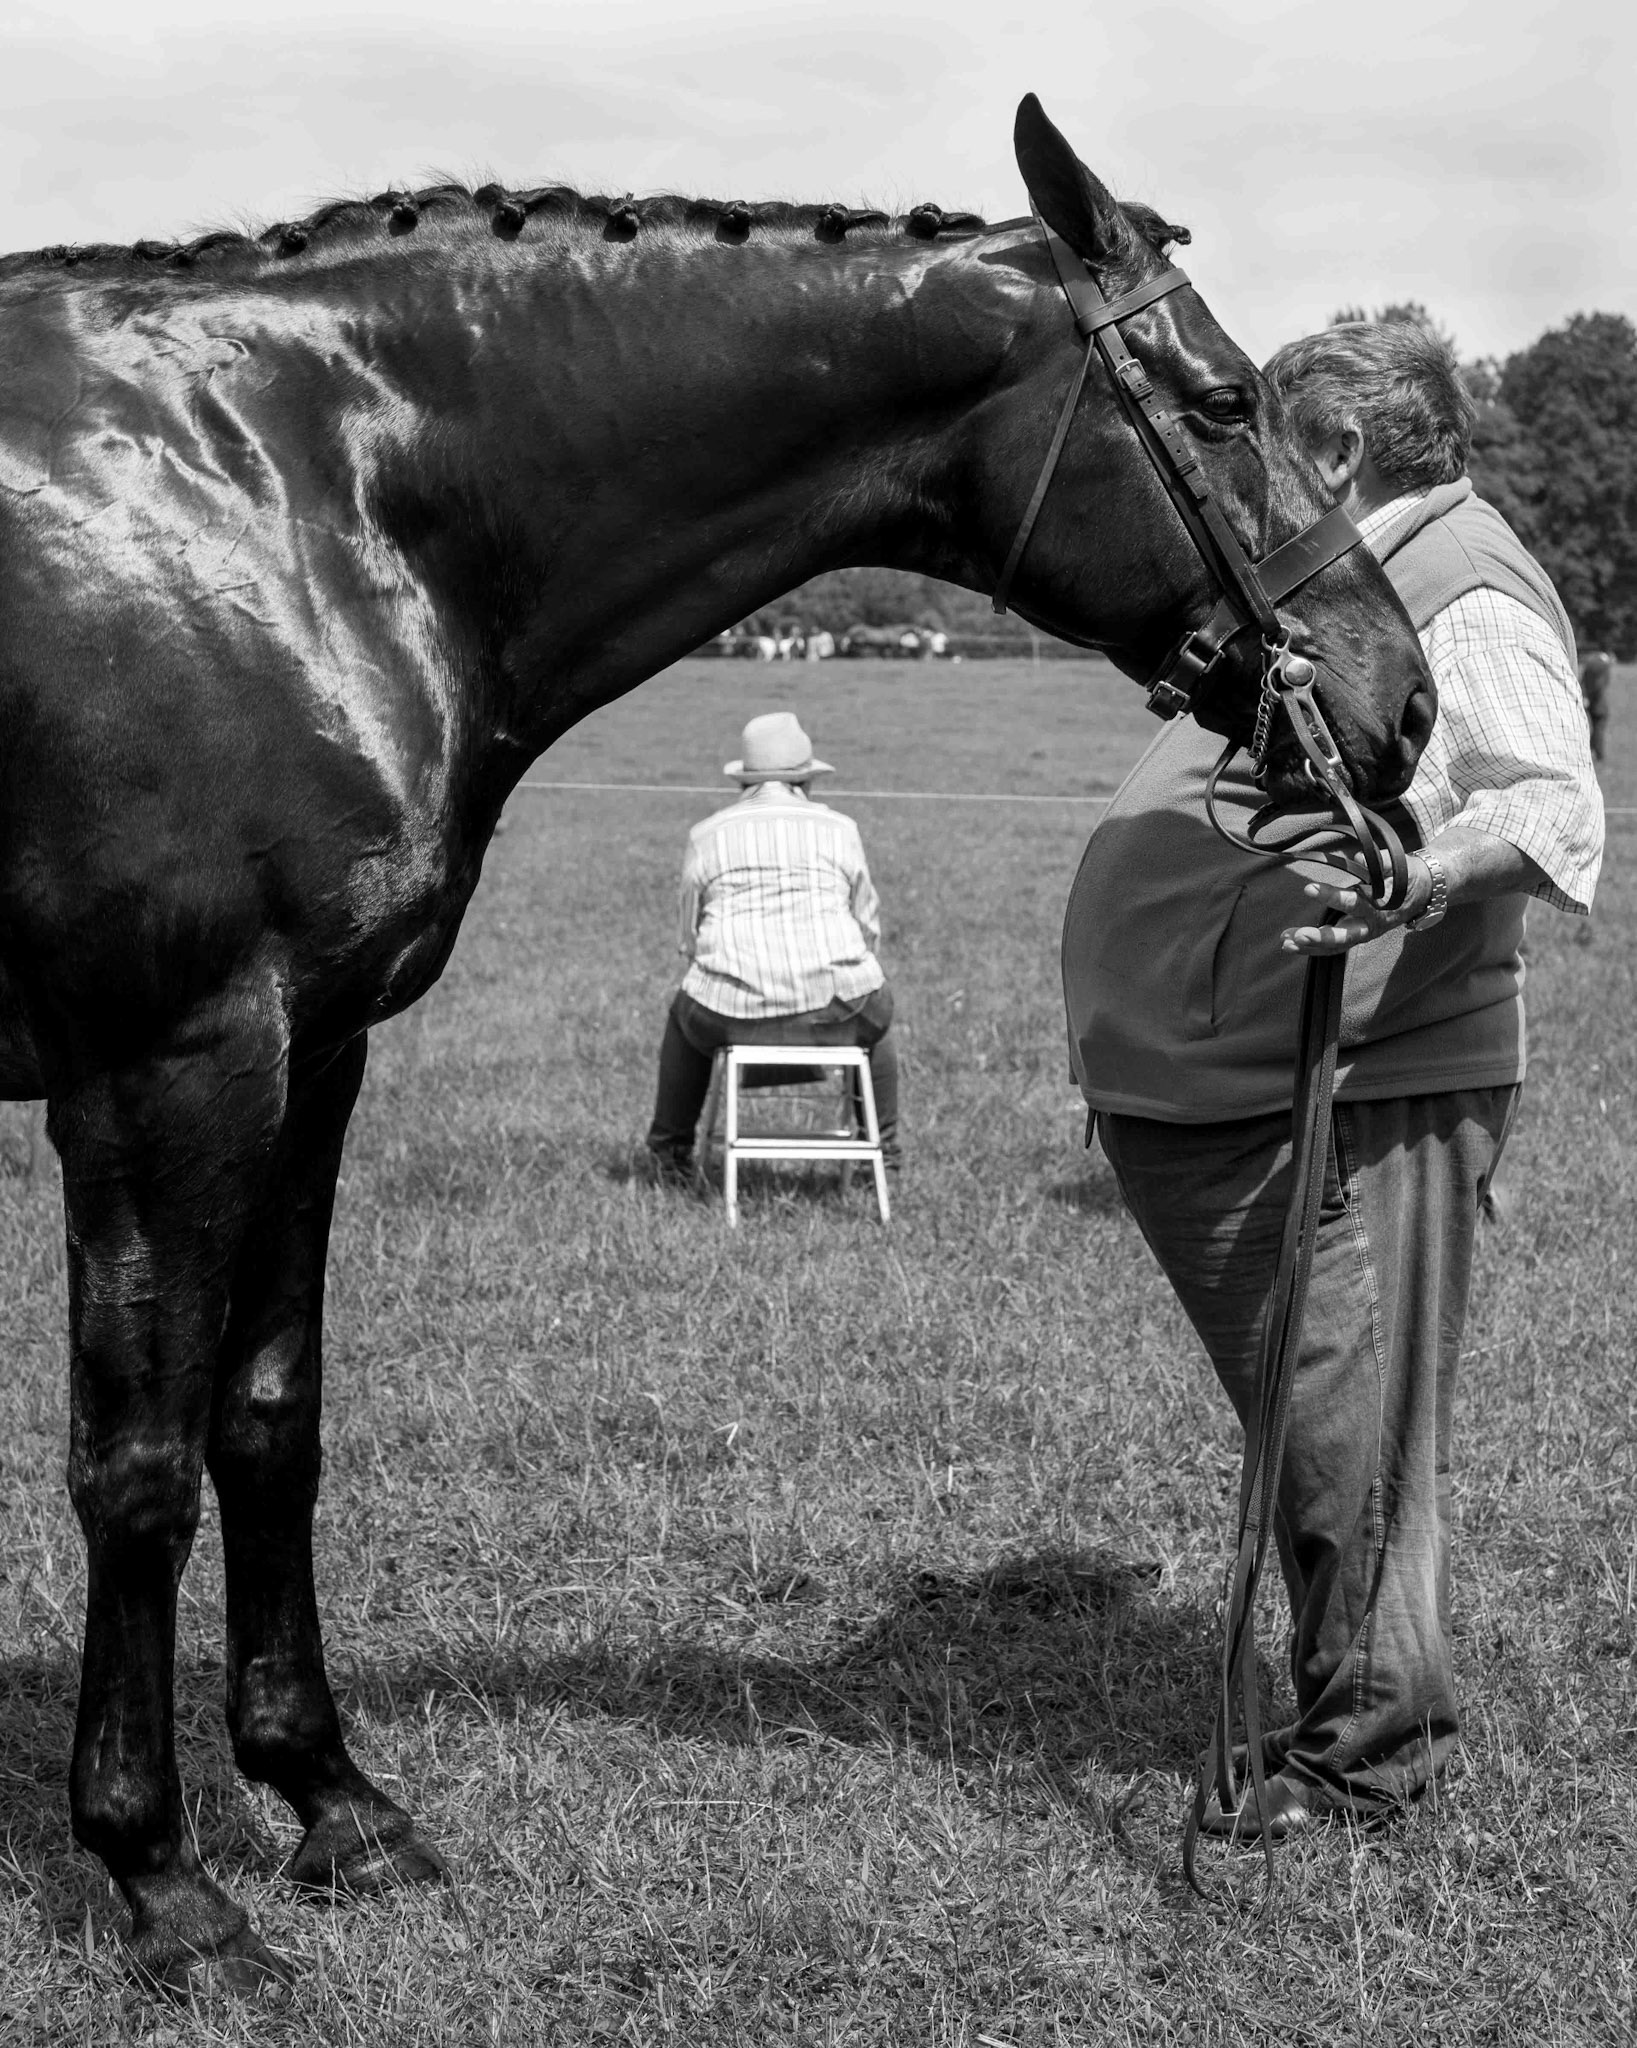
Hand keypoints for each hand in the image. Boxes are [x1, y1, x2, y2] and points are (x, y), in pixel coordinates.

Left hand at [1280, 851, 1431, 954]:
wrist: (1423, 893)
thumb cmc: (1407, 877)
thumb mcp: (1399, 867)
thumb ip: (1381, 863)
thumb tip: (1359, 857)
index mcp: (1380, 908)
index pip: (1354, 903)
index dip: (1332, 897)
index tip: (1309, 888)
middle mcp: (1370, 925)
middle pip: (1344, 936)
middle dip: (1320, 938)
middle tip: (1297, 934)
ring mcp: (1362, 934)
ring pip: (1335, 946)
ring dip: (1309, 946)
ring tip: (1285, 942)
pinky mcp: (1355, 936)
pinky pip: (1333, 947)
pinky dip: (1312, 948)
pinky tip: (1290, 943)